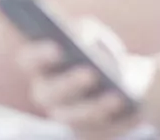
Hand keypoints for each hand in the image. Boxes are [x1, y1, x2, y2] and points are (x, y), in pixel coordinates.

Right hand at [16, 17, 155, 138]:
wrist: (123, 80)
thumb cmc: (100, 51)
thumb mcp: (93, 35)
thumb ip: (83, 31)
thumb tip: (81, 37)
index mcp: (40, 66)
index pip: (28, 60)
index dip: (39, 55)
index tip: (58, 48)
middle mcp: (46, 94)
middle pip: (47, 94)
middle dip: (68, 84)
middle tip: (90, 73)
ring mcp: (65, 116)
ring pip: (72, 118)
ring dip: (94, 108)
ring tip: (116, 97)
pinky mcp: (88, 133)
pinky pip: (99, 132)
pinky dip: (117, 122)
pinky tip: (131, 111)